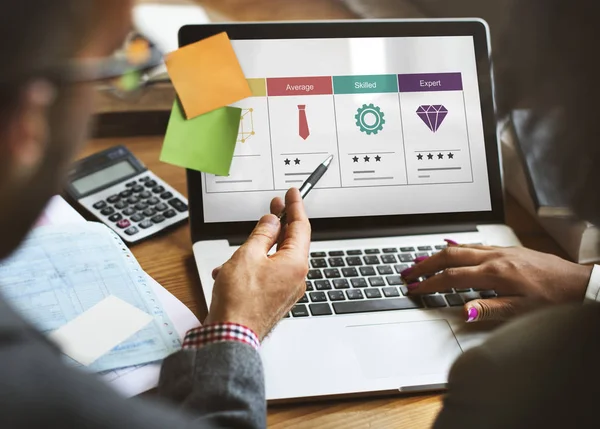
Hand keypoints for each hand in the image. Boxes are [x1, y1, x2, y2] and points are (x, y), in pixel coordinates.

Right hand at [204, 188, 310, 339]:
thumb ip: (262, 234)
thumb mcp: (248, 255)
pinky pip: (268, 274)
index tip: (292, 194)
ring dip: (258, 250)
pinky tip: (232, 270)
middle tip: (274, 207)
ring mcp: (287, 290)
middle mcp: (296, 277)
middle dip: (279, 224)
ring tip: (239, 249)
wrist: (231, 336)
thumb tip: (272, 222)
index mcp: (295, 264)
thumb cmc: (239, 301)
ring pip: (276, 259)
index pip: (301, 227)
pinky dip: (253, 267)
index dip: (295, 207)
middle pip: (291, 242)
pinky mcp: (276, 299)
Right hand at [402, 242, 592, 322]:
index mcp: (495, 273)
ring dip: (437, 254)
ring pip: (460, 247)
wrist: (579, 284)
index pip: (452, 277)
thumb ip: (489, 309)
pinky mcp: (507, 250)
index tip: (414, 288)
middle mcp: (495, 257)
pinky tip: (451, 247)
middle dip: (425, 264)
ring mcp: (501, 251)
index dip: (429, 283)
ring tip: (420, 261)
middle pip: (449, 255)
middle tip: (407, 271)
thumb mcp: (522, 311)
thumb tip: (463, 310)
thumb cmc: (553, 299)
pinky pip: (474, 244)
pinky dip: (456, 247)